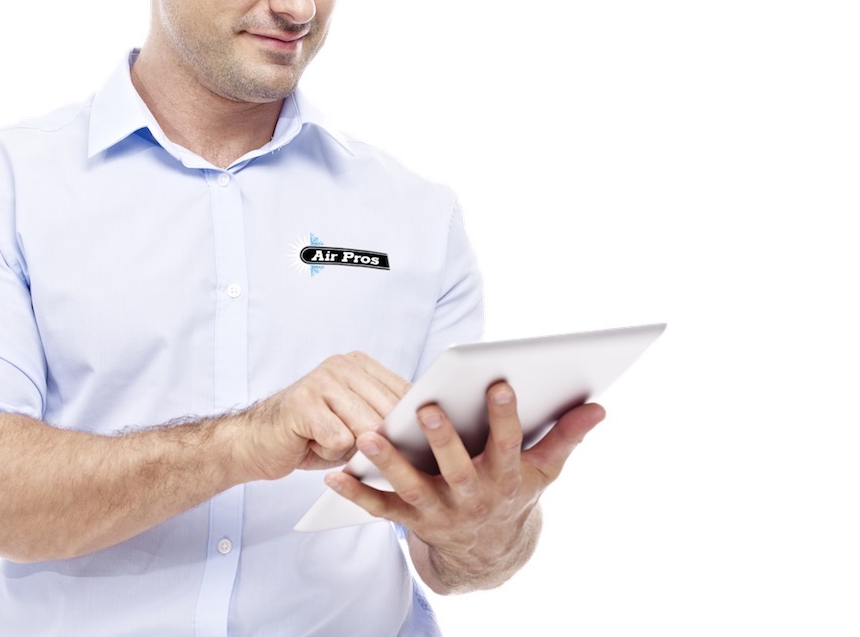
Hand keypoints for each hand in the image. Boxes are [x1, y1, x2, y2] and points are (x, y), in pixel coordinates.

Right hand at [237, 352, 410, 480]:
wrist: (258, 441)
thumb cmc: (313, 434)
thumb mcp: (357, 421)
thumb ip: (386, 417)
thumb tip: (426, 432)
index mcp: (359, 364)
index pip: (405, 392)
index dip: (412, 423)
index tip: (416, 441)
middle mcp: (341, 365)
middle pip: (388, 413)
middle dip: (381, 441)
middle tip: (359, 448)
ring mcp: (320, 381)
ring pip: (366, 428)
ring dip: (352, 448)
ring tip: (330, 441)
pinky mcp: (303, 403)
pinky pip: (340, 440)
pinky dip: (330, 453)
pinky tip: (312, 443)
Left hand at [324, 381, 604, 591]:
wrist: (490, 548)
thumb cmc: (514, 489)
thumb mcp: (544, 468)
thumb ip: (566, 435)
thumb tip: (598, 405)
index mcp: (504, 476)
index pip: (507, 443)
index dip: (506, 416)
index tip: (500, 383)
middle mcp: (471, 495)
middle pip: (456, 467)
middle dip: (443, 438)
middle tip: (426, 406)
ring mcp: (438, 510)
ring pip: (412, 486)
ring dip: (389, 463)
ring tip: (367, 436)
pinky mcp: (410, 519)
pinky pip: (380, 507)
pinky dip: (356, 493)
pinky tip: (333, 475)